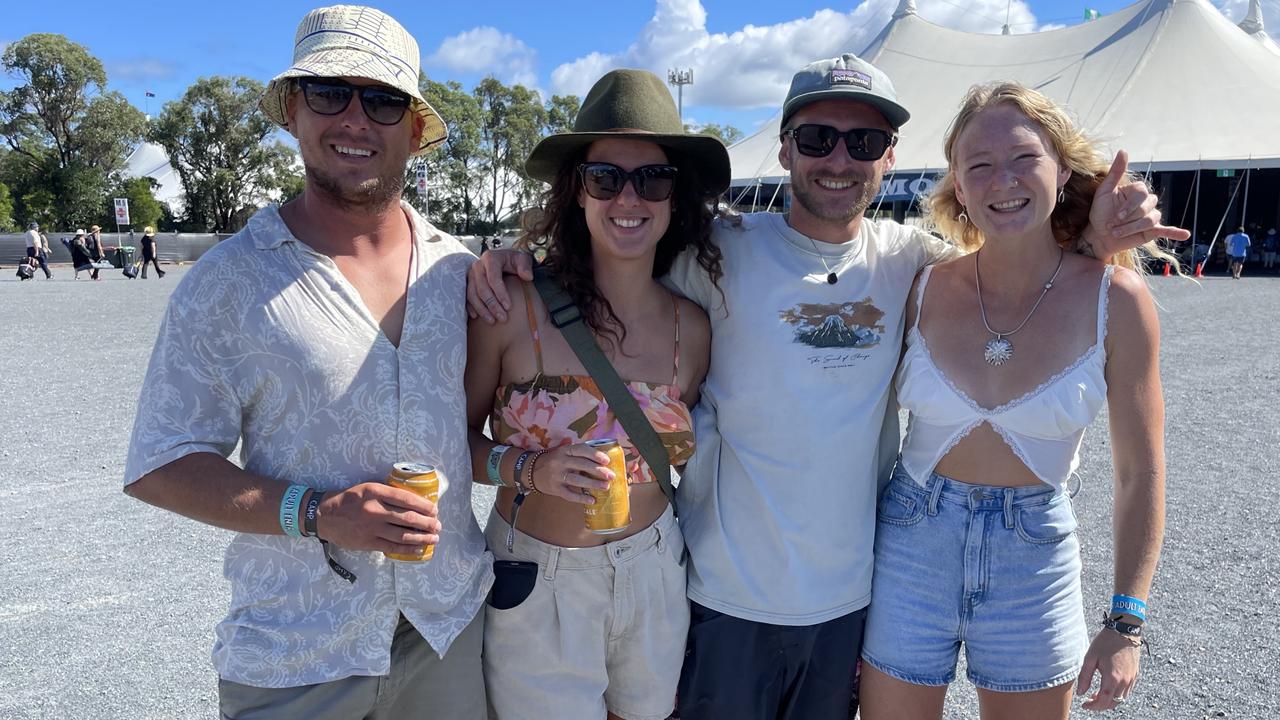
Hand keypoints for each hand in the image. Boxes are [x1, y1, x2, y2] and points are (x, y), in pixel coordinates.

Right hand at [313, 482, 439, 554]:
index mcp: (375, 492)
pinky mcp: (368, 542)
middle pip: (407, 518)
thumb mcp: (367, 488)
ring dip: (422, 537)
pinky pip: (392, 547)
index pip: (405, 498)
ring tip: (434, 538)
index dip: (423, 505)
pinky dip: (408, 549)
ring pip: (403, 534)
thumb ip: (387, 493)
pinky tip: (419, 548)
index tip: (434, 509)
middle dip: (427, 523)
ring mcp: (371, 528)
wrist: (324, 516)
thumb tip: (414, 501)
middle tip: (438, 525)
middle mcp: (374, 509)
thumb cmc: (349, 500)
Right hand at [467, 249, 533, 323]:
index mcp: (490, 258)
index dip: (501, 294)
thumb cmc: (514, 261)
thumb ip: (526, 266)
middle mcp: (478, 266)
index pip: (493, 278)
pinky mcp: (468, 283)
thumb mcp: (523, 259)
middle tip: (503, 318)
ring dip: (482, 309)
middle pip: (482, 288)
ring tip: (492, 321)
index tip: (509, 307)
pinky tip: (476, 317)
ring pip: (472, 294)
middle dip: (492, 305)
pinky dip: (471, 307)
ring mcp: (471, 275)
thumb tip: (528, 276)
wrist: (504, 260)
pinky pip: (466, 297)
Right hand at [528, 444, 614, 504]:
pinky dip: (581, 498)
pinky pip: (569, 494)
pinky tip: (592, 500)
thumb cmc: (554, 461)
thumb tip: (603, 460)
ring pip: (577, 480)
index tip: (607, 460)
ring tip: (606, 487)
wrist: (532, 471)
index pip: (581, 450)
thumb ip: (579, 454)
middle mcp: (560, 462)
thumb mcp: (563, 452)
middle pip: (581, 465)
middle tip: (611, 476)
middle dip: (598, 471)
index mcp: (564, 451)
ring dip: (593, 484)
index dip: (595, 454)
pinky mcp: (555, 489)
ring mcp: (556, 476)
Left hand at [1076, 628, 1142, 711]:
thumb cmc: (1106, 642)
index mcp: (1112, 678)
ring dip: (1109, 701)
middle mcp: (1124, 681)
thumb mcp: (1090, 658)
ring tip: (1096, 694)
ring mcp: (1131, 679)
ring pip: (1121, 699)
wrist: (1125, 630)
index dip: (1093, 706)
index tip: (1084, 704)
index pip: (1103, 701)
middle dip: (1100, 705)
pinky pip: (1127, 692)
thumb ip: (1085, 677)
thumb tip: (1081, 693)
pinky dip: (1117, 695)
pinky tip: (1108, 688)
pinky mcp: (1135, 675)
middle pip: (1113, 703)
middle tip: (1089, 700)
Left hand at [1084, 150, 1189, 257]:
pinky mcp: (1152, 231)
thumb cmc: (1100, 212)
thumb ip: (1115, 172)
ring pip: (1151, 220)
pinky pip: (1167, 230)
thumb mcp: (1104, 191)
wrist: (1098, 234)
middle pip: (1147, 207)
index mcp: (1137, 190)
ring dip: (1133, 228)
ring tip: (1117, 233)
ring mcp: (1150, 216)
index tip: (1115, 215)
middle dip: (1128, 219)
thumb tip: (1124, 150)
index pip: (1142, 194)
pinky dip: (1176, 232)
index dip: (1129, 206)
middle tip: (1112, 226)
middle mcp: (1146, 202)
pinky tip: (1185, 235)